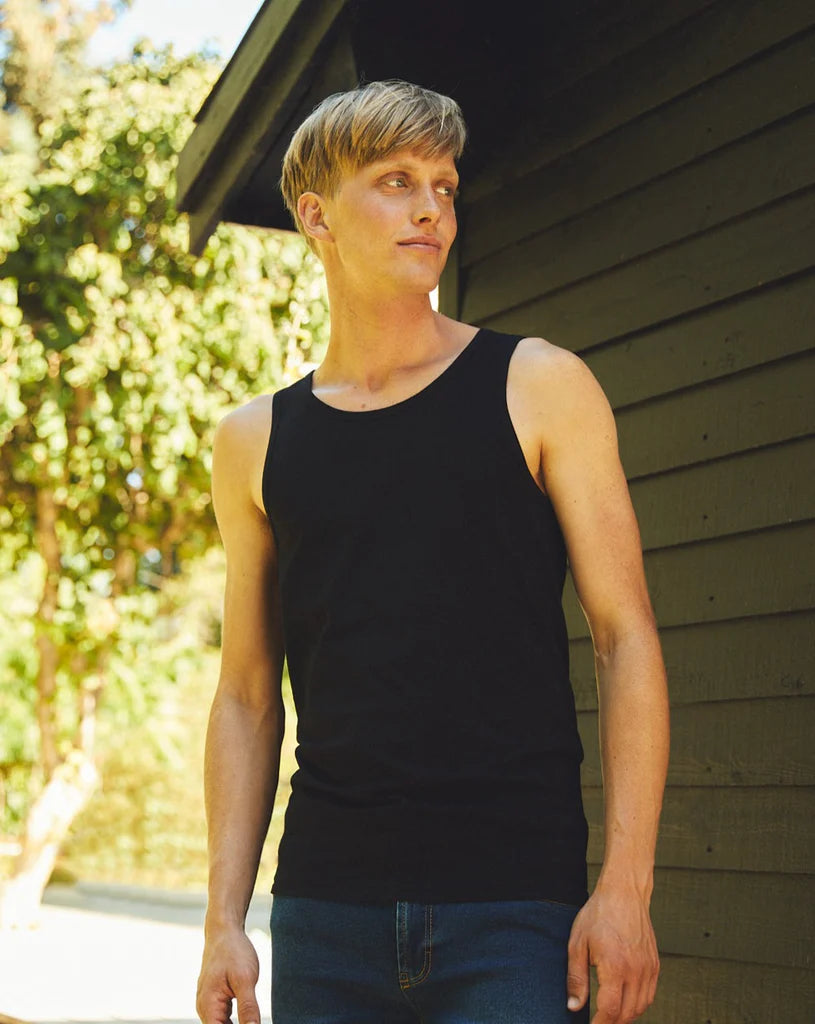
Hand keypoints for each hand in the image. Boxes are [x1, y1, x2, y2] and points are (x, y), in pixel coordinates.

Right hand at [197, 926, 260, 1023]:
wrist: (224, 930)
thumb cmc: (233, 951)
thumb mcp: (245, 979)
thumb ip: (248, 1007)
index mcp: (208, 1006)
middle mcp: (204, 1007)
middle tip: (253, 1019)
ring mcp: (208, 1002)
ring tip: (251, 1018)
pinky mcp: (214, 998)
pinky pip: (223, 1017)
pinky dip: (235, 1021)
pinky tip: (247, 1018)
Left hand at [566, 884, 658, 1022]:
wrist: (624, 893)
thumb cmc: (599, 913)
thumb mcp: (577, 943)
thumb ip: (576, 978)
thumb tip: (573, 1006)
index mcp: (615, 966)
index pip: (610, 1010)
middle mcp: (635, 970)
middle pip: (627, 1014)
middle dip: (611, 1022)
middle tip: (597, 1022)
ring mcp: (648, 968)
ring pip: (641, 1007)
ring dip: (626, 1017)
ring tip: (610, 1016)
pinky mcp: (654, 965)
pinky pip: (650, 995)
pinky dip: (638, 1005)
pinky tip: (626, 1003)